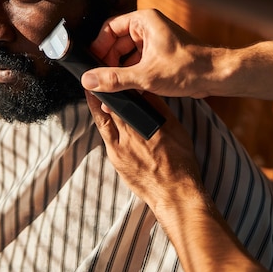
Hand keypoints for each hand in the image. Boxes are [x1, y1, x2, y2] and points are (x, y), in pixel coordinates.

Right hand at [81, 9, 213, 97]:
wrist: (216, 76)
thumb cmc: (189, 68)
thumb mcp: (145, 76)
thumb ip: (114, 79)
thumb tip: (89, 80)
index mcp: (143, 21)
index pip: (109, 29)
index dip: (98, 47)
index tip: (92, 64)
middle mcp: (148, 28)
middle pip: (116, 43)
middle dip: (108, 63)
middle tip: (102, 80)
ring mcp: (154, 42)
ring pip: (126, 55)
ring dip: (119, 72)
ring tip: (114, 89)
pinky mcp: (160, 56)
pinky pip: (137, 63)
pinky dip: (131, 75)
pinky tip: (128, 91)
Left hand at [84, 90, 203, 210]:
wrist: (174, 193)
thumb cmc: (180, 163)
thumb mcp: (177, 130)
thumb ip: (160, 110)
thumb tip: (146, 92)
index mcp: (150, 124)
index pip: (130, 98)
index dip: (120, 86)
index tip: (115, 77)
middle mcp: (133, 134)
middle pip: (114, 107)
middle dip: (105, 93)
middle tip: (97, 81)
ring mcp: (121, 148)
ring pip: (104, 119)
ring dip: (97, 105)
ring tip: (92, 93)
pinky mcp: (115, 159)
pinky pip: (105, 135)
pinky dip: (102, 122)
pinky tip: (100, 115)